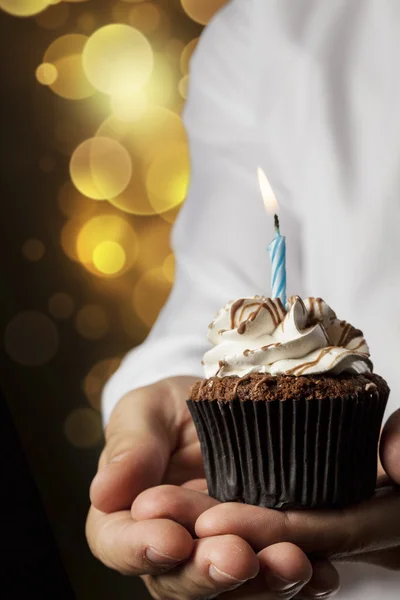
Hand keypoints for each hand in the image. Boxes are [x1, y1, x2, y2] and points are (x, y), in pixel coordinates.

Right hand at [139, 409, 399, 577]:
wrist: (219, 405)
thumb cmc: (171, 407)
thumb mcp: (145, 411)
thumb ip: (130, 448)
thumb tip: (103, 492)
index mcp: (126, 515)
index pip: (119, 543)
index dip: (141, 549)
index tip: (170, 539)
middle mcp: (170, 547)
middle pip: (178, 579)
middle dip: (207, 573)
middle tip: (235, 557)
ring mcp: (214, 553)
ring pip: (230, 588)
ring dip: (260, 583)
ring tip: (289, 564)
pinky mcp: (259, 549)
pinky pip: (274, 576)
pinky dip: (300, 580)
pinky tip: (320, 573)